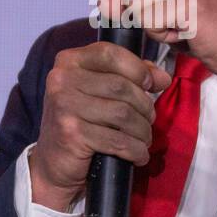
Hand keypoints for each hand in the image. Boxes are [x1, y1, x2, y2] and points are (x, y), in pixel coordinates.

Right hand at [28, 40, 172, 211]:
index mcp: (68, 62)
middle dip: (144, 106)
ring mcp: (65, 106)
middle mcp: (62, 80)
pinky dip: (136, 150)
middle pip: (121, 86)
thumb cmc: (81, 122)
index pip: (110, 53)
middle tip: (149, 120)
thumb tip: (162, 77)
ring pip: (124, 114)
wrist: (54, 163)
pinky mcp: (72, 133)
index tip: (151, 85)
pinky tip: (138, 155)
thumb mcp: (99, 91)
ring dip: (143, 130)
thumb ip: (128, 76)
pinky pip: (119, 140)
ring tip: (144, 139)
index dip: (137, 68)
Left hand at [90, 0, 216, 87]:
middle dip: (137, 5)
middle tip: (169, 15)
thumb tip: (102, 2)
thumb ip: (133, 1)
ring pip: (137, 2)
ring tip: (179, 24)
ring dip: (151, 23)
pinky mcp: (192, 0)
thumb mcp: (165, 9)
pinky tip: (185, 32)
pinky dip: (161, 34)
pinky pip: (150, 20)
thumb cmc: (204, 26)